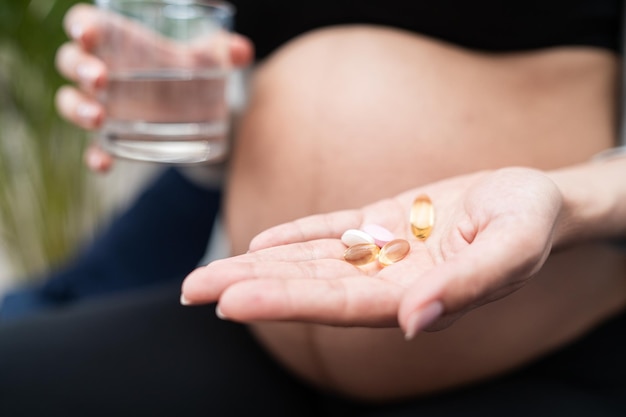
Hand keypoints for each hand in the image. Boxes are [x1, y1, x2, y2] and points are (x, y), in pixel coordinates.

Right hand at [54, 3, 253, 171]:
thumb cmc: (188, 68)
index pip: (86, 25)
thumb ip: (222, 51)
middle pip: (72, 62)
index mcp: (117, 40)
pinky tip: (104, 164)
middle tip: (100, 79)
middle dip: (81, 69)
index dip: (80, 26)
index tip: (86, 34)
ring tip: (98, 119)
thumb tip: (240, 51)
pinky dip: (94, 156)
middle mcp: (102, 71)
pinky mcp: (112, 137)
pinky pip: (93, 146)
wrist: (194, 106)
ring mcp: (103, 105)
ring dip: (78, 110)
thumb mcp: (206, 57)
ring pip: (70, 102)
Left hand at [182, 167, 562, 337]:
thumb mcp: (512, 248)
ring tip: (207, 274)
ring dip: (258, 265)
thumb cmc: (530, 221)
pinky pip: (333, 230)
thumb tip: (413, 322)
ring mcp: (382, 251)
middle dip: (249, 288)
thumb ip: (466, 287)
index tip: (230, 301)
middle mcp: (389, 280)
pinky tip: (259, 243)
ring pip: (310, 260)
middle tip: (190, 290)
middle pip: (309, 286)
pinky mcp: (383, 221)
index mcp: (415, 295)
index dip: (284, 301)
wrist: (533, 199)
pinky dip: (296, 235)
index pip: (338, 304)